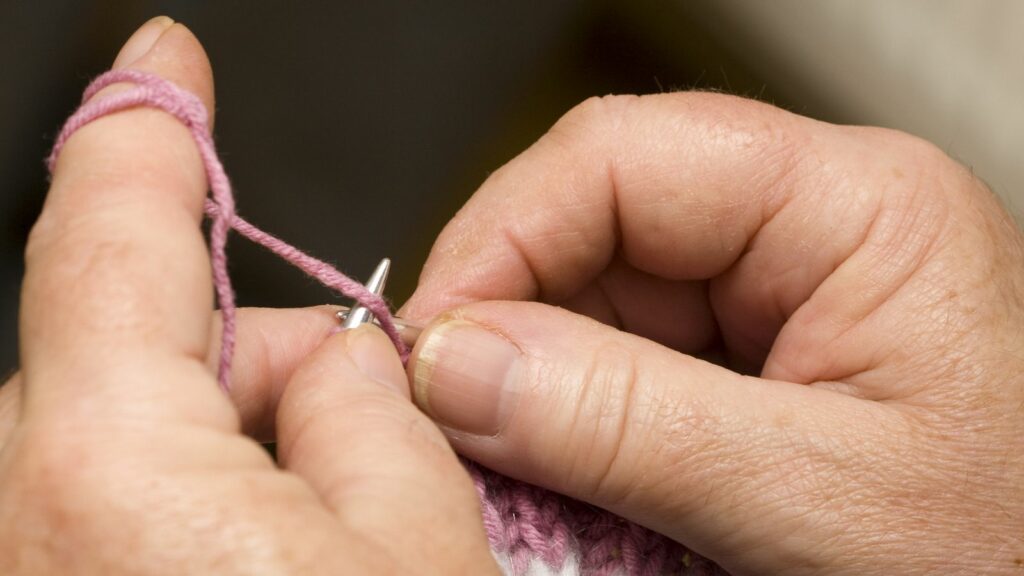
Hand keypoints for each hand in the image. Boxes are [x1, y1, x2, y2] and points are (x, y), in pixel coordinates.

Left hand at [0, 18, 495, 574]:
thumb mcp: (423, 547)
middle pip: (123, 356)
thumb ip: (376, 415)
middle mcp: (22, 531)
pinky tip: (279, 555)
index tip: (164, 61)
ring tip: (337, 522)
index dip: (146, 134)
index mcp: (114, 480)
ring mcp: (27, 572)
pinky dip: (186, 503)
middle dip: (248, 358)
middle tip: (360, 411)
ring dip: (224, 441)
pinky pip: (95, 510)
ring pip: (113, 441)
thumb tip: (342, 364)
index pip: (108, 242)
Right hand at [402, 94, 1023, 573]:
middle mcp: (810, 227)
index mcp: (854, 205)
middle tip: (456, 422)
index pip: (620, 159)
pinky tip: (577, 478)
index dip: (500, 237)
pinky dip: (580, 421)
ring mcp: (779, 291)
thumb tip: (455, 364)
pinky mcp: (757, 355)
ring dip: (541, 382)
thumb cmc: (1018, 550)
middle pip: (597, 223)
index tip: (429, 342)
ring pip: (598, 299)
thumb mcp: (819, 498)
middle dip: (512, 320)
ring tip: (523, 472)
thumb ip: (628, 425)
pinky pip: (629, 361)